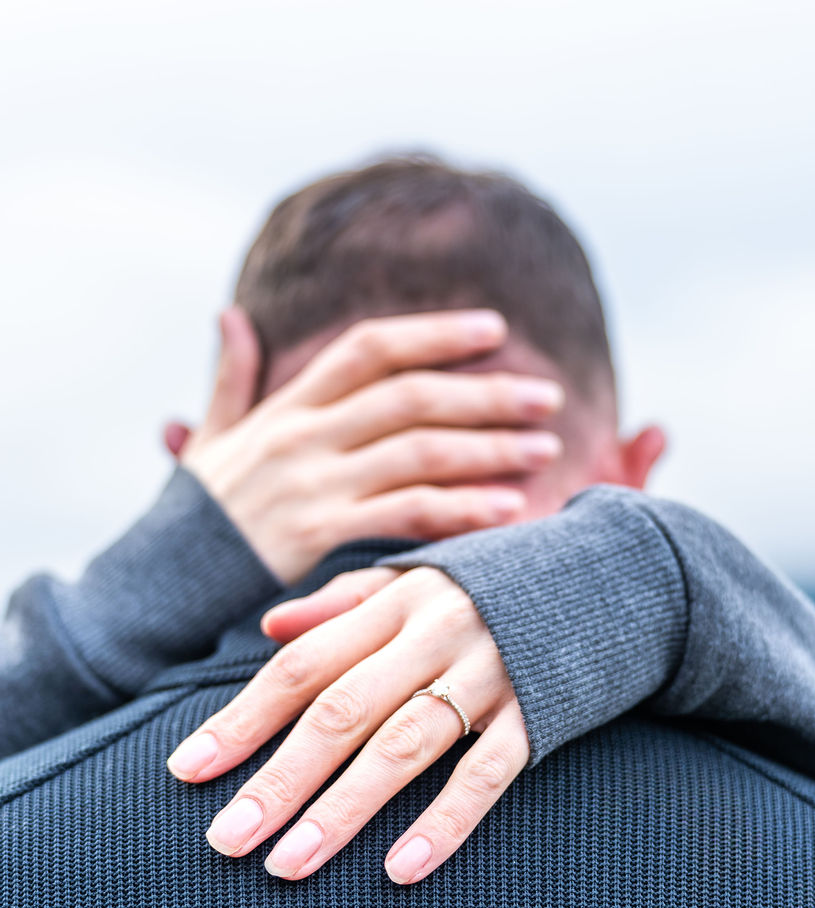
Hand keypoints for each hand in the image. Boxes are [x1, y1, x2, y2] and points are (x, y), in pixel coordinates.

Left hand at [165, 566, 530, 884]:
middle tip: (225, 840)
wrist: (617, 575)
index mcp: (398, 601)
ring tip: (287, 865)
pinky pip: (486, 774)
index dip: (244, 717)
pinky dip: (444, 823)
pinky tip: (400, 871)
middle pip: (342, 711)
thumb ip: (344, 602)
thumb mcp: (418, 578)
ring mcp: (491, 675)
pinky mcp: (541, 713)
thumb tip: (269, 626)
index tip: (189, 770)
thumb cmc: (499, 584)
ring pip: (403, 747)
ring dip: (341, 810)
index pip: (304, 662)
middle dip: (277, 778)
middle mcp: (436, 633)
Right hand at [178, 307, 564, 582]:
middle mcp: (304, 435)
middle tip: (548, 396)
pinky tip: (509, 506)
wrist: (161, 581)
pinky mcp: (319, 534)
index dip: (436, 332)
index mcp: (288, 404)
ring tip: (546, 447)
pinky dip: (462, 507)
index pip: (371, 347)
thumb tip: (232, 314)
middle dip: (486, 392)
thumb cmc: (200, 510)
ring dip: (489, 448)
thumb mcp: (213, 435)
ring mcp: (312, 483)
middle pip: (411, 396)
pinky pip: (406, 513)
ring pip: (418, 451)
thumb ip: (233, 377)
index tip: (497, 330)